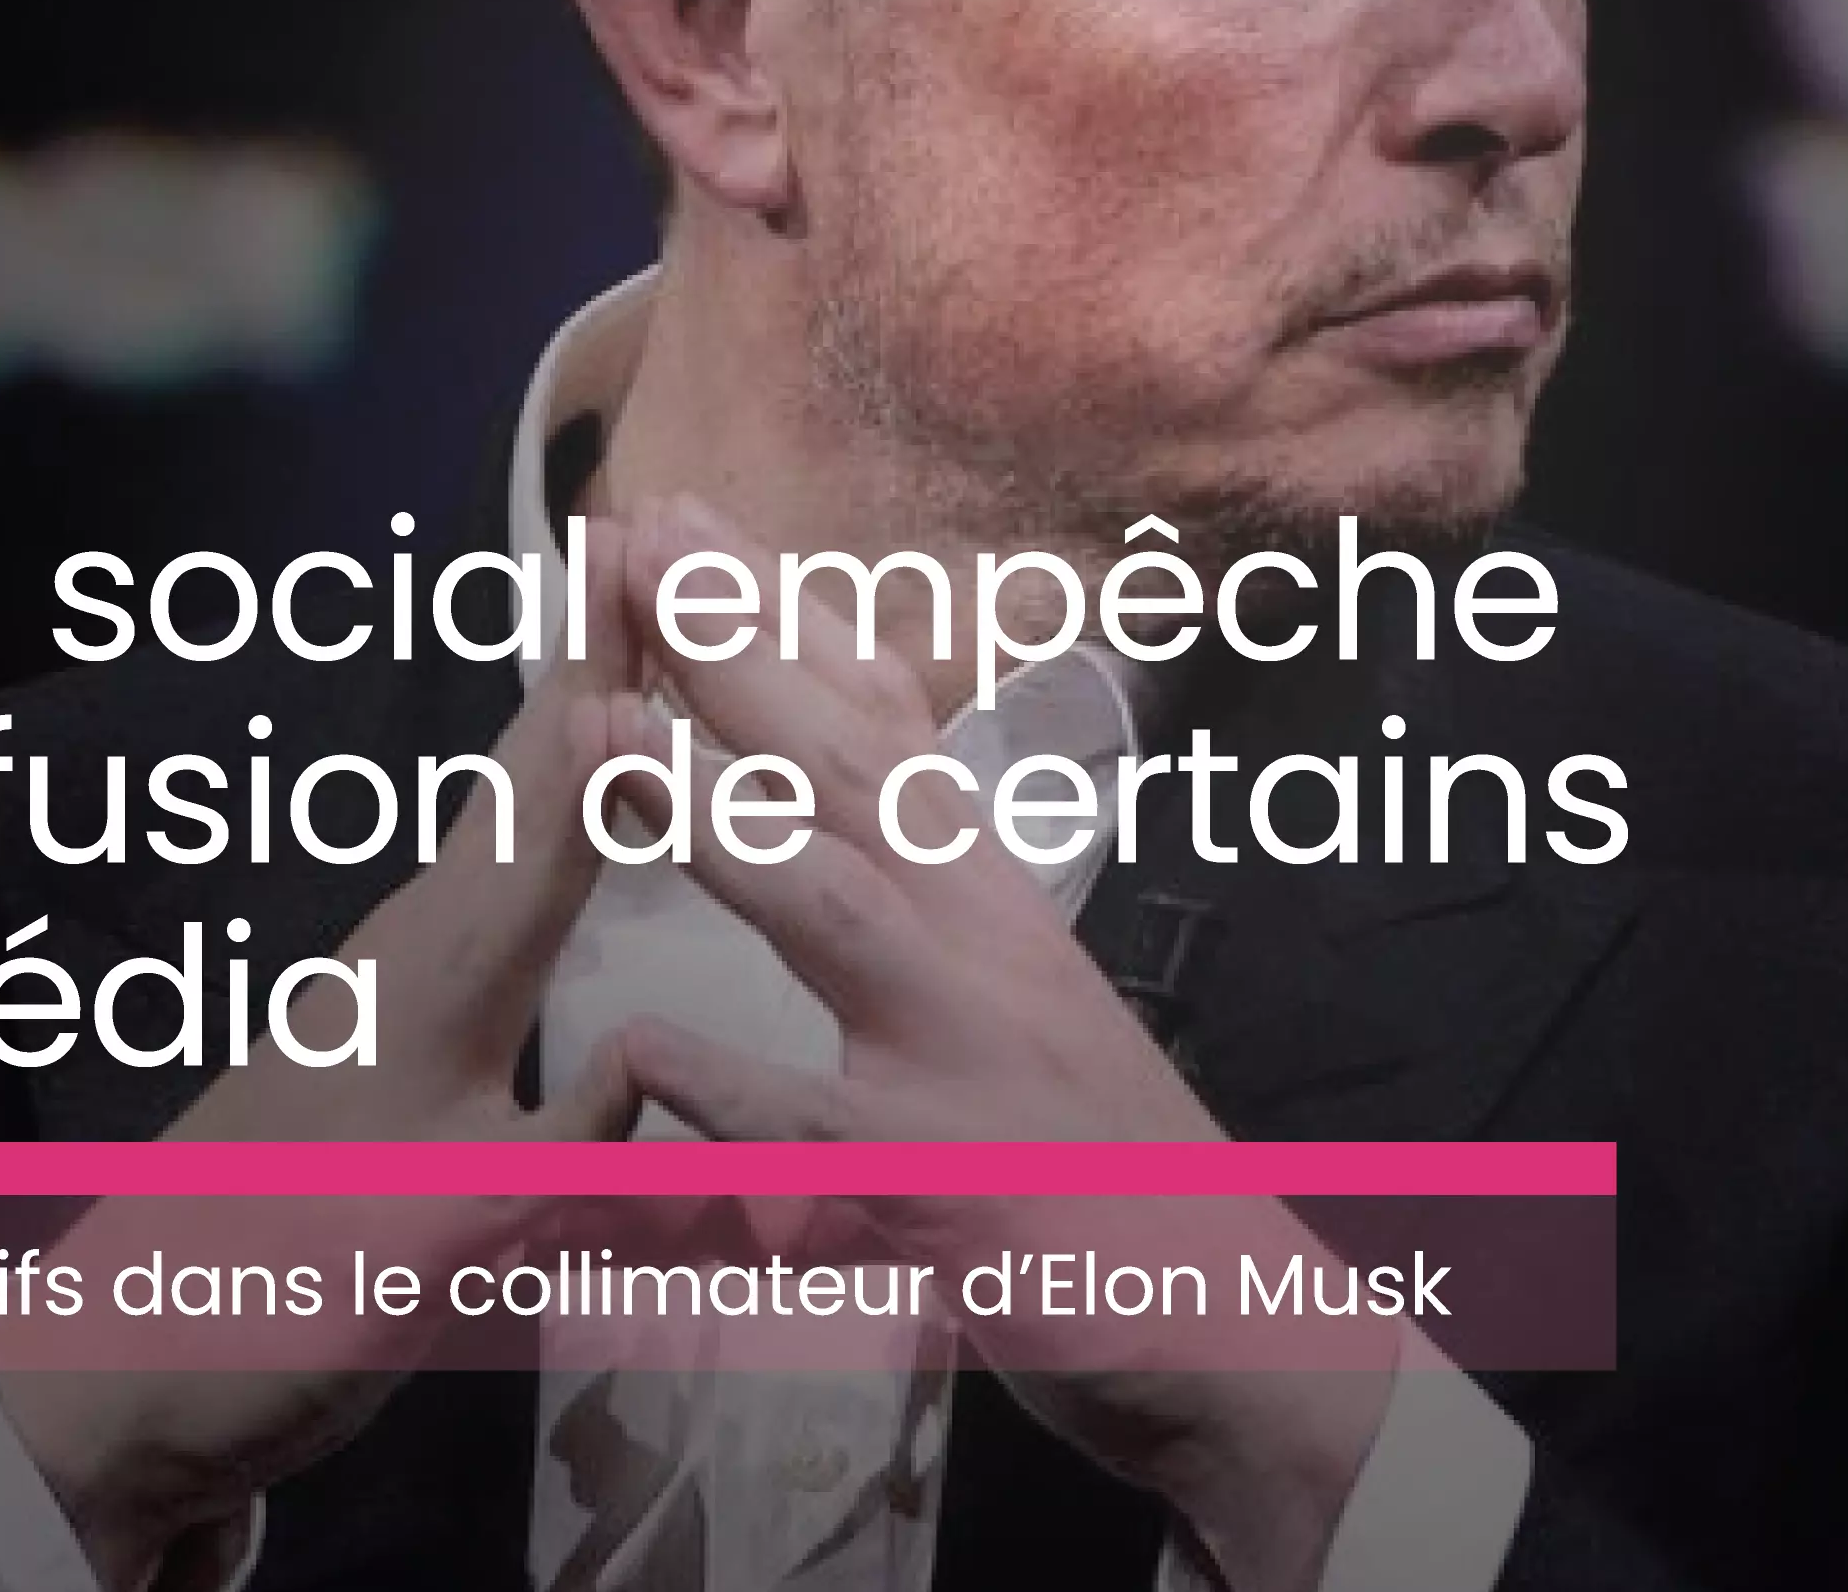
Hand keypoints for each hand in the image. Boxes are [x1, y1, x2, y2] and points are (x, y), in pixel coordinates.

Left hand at [0, 530, 645, 1590]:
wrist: (124, 1383)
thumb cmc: (281, 1294)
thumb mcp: (453, 1234)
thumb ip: (585, 1151)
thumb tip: (708, 1059)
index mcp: (441, 972)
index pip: (548, 796)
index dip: (605, 676)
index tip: (635, 546)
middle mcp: (416, 956)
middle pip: (524, 785)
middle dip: (592, 669)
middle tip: (646, 550)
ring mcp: (391, 1001)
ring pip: (507, 841)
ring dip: (572, 749)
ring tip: (635, 666)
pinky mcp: (384, 1058)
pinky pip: (497, 914)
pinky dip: (549, 849)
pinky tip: (565, 856)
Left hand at [598, 494, 1398, 1591]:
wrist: (1246, 1330)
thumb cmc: (1106, 1149)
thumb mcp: (1028, 964)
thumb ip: (936, 837)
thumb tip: (869, 672)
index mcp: (988, 899)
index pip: (873, 725)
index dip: (774, 616)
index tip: (678, 517)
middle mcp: (984, 952)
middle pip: (848, 772)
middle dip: (735, 654)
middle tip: (634, 545)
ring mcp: (969, 1067)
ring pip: (834, 911)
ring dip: (715, 814)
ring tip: (601, 733)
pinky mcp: (948, 1196)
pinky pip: (823, 1140)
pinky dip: (734, 1090)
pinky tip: (642, 1045)